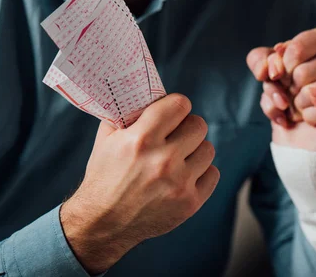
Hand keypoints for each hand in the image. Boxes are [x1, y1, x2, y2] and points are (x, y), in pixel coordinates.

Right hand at [60, 94, 219, 273]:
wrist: (103, 223)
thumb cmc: (104, 176)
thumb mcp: (107, 139)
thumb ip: (127, 114)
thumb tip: (147, 93)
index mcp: (141, 139)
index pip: (180, 104)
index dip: (177, 106)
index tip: (172, 113)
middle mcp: (163, 160)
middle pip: (199, 125)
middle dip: (187, 128)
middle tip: (176, 136)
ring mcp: (179, 183)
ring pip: (208, 149)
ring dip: (195, 151)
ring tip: (179, 158)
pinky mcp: (190, 203)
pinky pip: (213, 174)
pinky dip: (201, 174)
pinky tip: (185, 176)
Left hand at [247, 26, 315, 142]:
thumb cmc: (298, 84)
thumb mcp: (275, 66)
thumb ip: (260, 60)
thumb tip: (268, 71)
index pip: (293, 51)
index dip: (281, 69)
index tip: (284, 76)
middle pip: (301, 73)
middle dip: (290, 89)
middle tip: (294, 93)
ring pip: (311, 93)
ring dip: (298, 105)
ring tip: (303, 103)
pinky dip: (310, 116)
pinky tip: (314, 113)